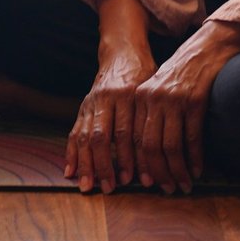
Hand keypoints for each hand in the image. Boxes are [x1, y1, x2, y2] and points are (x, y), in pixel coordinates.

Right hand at [64, 48, 155, 194]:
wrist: (123, 52)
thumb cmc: (144, 76)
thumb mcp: (152, 91)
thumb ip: (153, 118)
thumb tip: (169, 155)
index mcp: (127, 95)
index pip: (125, 132)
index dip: (128, 158)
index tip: (133, 180)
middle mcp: (106, 99)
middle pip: (101, 137)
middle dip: (104, 165)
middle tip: (109, 188)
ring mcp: (91, 103)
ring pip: (84, 136)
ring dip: (86, 164)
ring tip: (87, 186)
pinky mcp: (83, 107)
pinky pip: (74, 132)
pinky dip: (71, 153)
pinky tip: (70, 171)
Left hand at [132, 20, 239, 194]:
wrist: (206, 49)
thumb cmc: (182, 74)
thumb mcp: (159, 90)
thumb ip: (150, 115)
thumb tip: (147, 152)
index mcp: (140, 97)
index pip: (134, 138)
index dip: (139, 163)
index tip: (145, 182)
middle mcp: (153, 98)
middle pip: (149, 145)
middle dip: (158, 171)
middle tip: (166, 189)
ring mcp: (173, 100)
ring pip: (170, 145)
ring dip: (177, 170)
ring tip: (183, 184)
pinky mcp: (194, 101)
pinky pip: (192, 137)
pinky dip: (194, 157)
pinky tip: (197, 170)